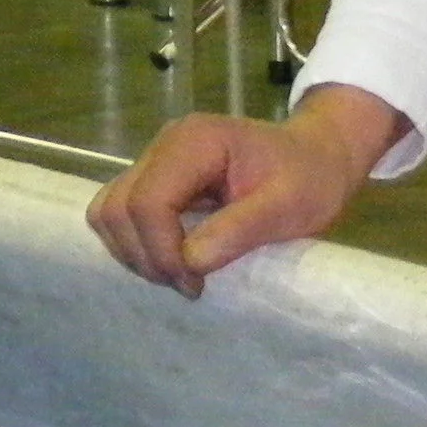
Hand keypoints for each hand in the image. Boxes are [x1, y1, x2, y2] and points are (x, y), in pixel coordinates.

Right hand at [86, 85, 408, 297]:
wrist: (318, 155)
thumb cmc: (311, 178)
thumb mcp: (290, 206)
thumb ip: (239, 229)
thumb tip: (189, 263)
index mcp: (193, 142)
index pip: (148, 201)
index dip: (161, 249)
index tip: (194, 283)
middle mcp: (162, 146)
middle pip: (117, 207)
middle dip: (145, 254)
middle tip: (187, 284)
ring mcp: (153, 161)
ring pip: (109, 212)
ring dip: (134, 251)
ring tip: (177, 274)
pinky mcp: (154, 179)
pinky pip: (121, 213)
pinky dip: (135, 242)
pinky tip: (169, 259)